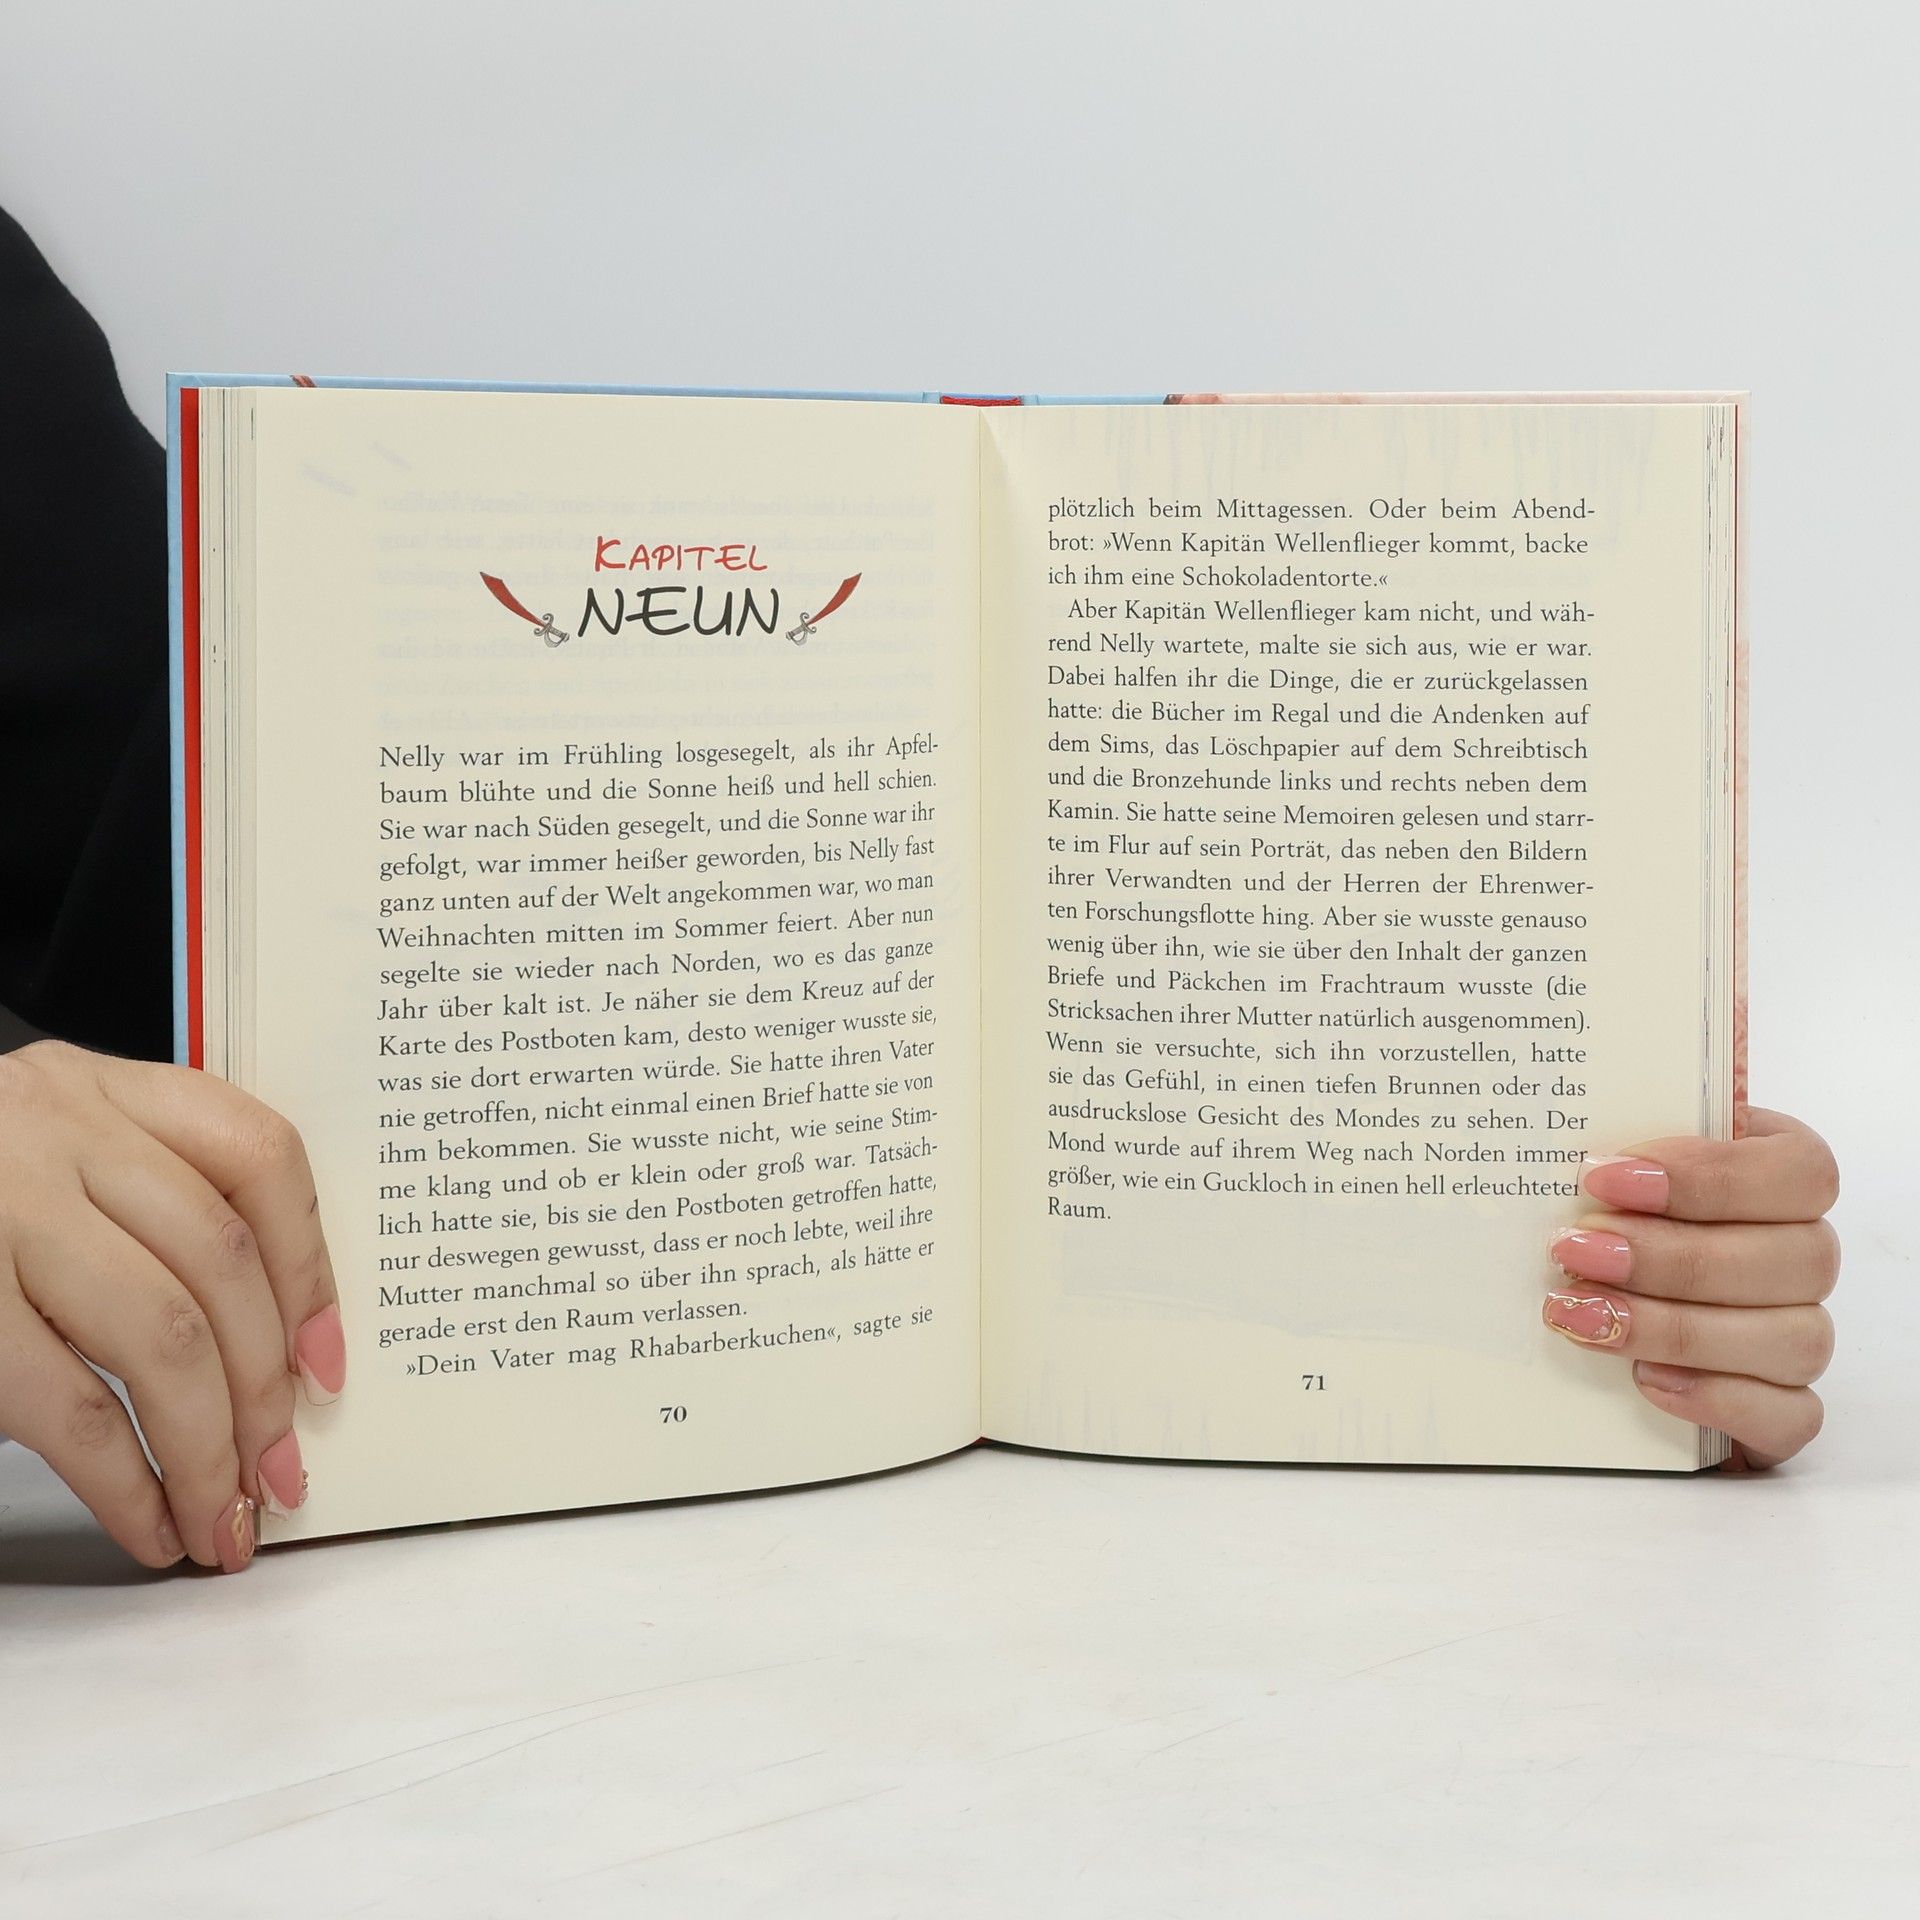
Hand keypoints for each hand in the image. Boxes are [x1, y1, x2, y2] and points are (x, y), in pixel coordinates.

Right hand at [0, 1039, 343, 1568]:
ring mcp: (2, 1210)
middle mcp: (57, 1129)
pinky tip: (151, 1523)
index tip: (327, 1367)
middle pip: (219, 1261)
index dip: (310, 1269)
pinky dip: (126, 1482)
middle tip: (280, 1476)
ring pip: (163, 1334)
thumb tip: (272, 1362)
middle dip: (264, 1388)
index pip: (260, 1155)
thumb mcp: (50, 1165)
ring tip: (223, 1518)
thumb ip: (147, 1217)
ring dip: (207, 1447)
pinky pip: (74, 1408)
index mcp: (103, 1090)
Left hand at [1544, 1107, 1839, 1467]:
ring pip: (1790, 1338)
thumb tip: (1582, 1150)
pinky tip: (1645, 1380)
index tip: (1605, 1176)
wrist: (1609, 1290)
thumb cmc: (1618, 1208)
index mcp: (1784, 1175)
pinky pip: (1791, 1415)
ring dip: (1676, 1327)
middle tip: (1574, 1251)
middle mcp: (1806, 1254)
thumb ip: (1624, 1144)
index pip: (1799, 1172)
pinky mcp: (1785, 1404)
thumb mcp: (1620, 1163)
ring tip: (1582, 1314)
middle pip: (1789, 1259)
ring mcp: (1803, 1331)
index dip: (1709, 1176)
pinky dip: (1719, 1399)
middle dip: (1670, 1257)